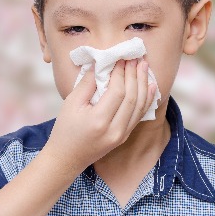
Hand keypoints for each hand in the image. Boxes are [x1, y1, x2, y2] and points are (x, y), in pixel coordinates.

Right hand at [45, 58, 156, 173]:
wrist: (67, 158)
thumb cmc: (65, 129)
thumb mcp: (70, 104)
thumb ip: (87, 83)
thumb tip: (101, 64)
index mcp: (99, 121)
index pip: (118, 92)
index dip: (121, 73)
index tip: (121, 57)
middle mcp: (115, 130)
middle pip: (132, 98)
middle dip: (134, 75)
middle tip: (135, 58)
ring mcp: (122, 135)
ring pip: (140, 106)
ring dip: (143, 84)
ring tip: (144, 66)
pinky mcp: (124, 136)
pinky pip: (139, 115)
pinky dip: (146, 99)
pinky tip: (149, 85)